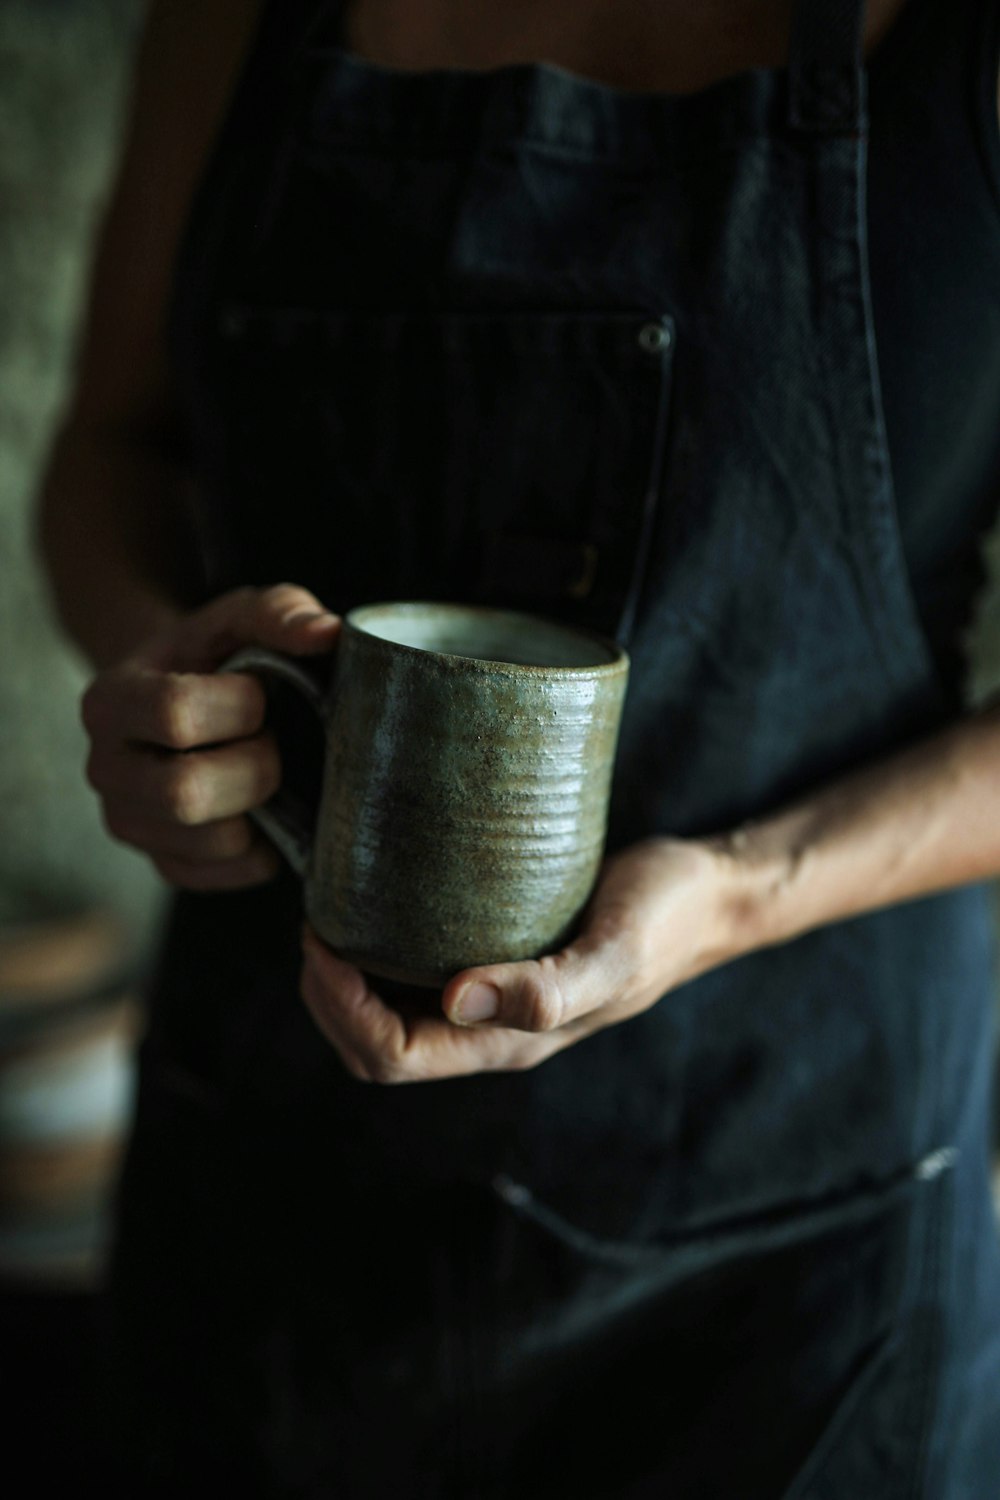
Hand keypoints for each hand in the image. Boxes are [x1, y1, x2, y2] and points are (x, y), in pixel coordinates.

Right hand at [82, 583, 338, 888]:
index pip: (174, 714)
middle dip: (255, 768)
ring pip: (213, 842)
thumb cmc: (217, 654)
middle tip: (272, 741)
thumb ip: (281, 613)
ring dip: (263, 808)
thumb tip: (327, 634)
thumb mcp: (241, 618)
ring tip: (268, 771)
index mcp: (110, 701)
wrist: (182, 699)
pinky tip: (266, 808)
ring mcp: (130, 824)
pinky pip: (228, 875)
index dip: (240, 706)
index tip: (259, 692)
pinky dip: (265, 846)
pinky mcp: (164, 865)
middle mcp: (105, 770)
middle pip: (184, 793)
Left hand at [299, 836, 750, 1081]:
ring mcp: (490, 997)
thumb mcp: (616, 951)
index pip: (393, 1055)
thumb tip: (456, 1000)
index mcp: (511, 1042)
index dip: (341, 1010)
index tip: (323, 941)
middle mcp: (490, 1029)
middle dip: (326, 999)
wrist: (707, 894)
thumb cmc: (666, 918)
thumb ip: (548, 988)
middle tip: (314, 923)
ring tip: (331, 911)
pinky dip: (378, 950)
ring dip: (344, 979)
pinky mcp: (495, 956)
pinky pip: (416, 973)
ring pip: (390, 1013)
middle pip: (376, 1046)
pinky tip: (375, 899)